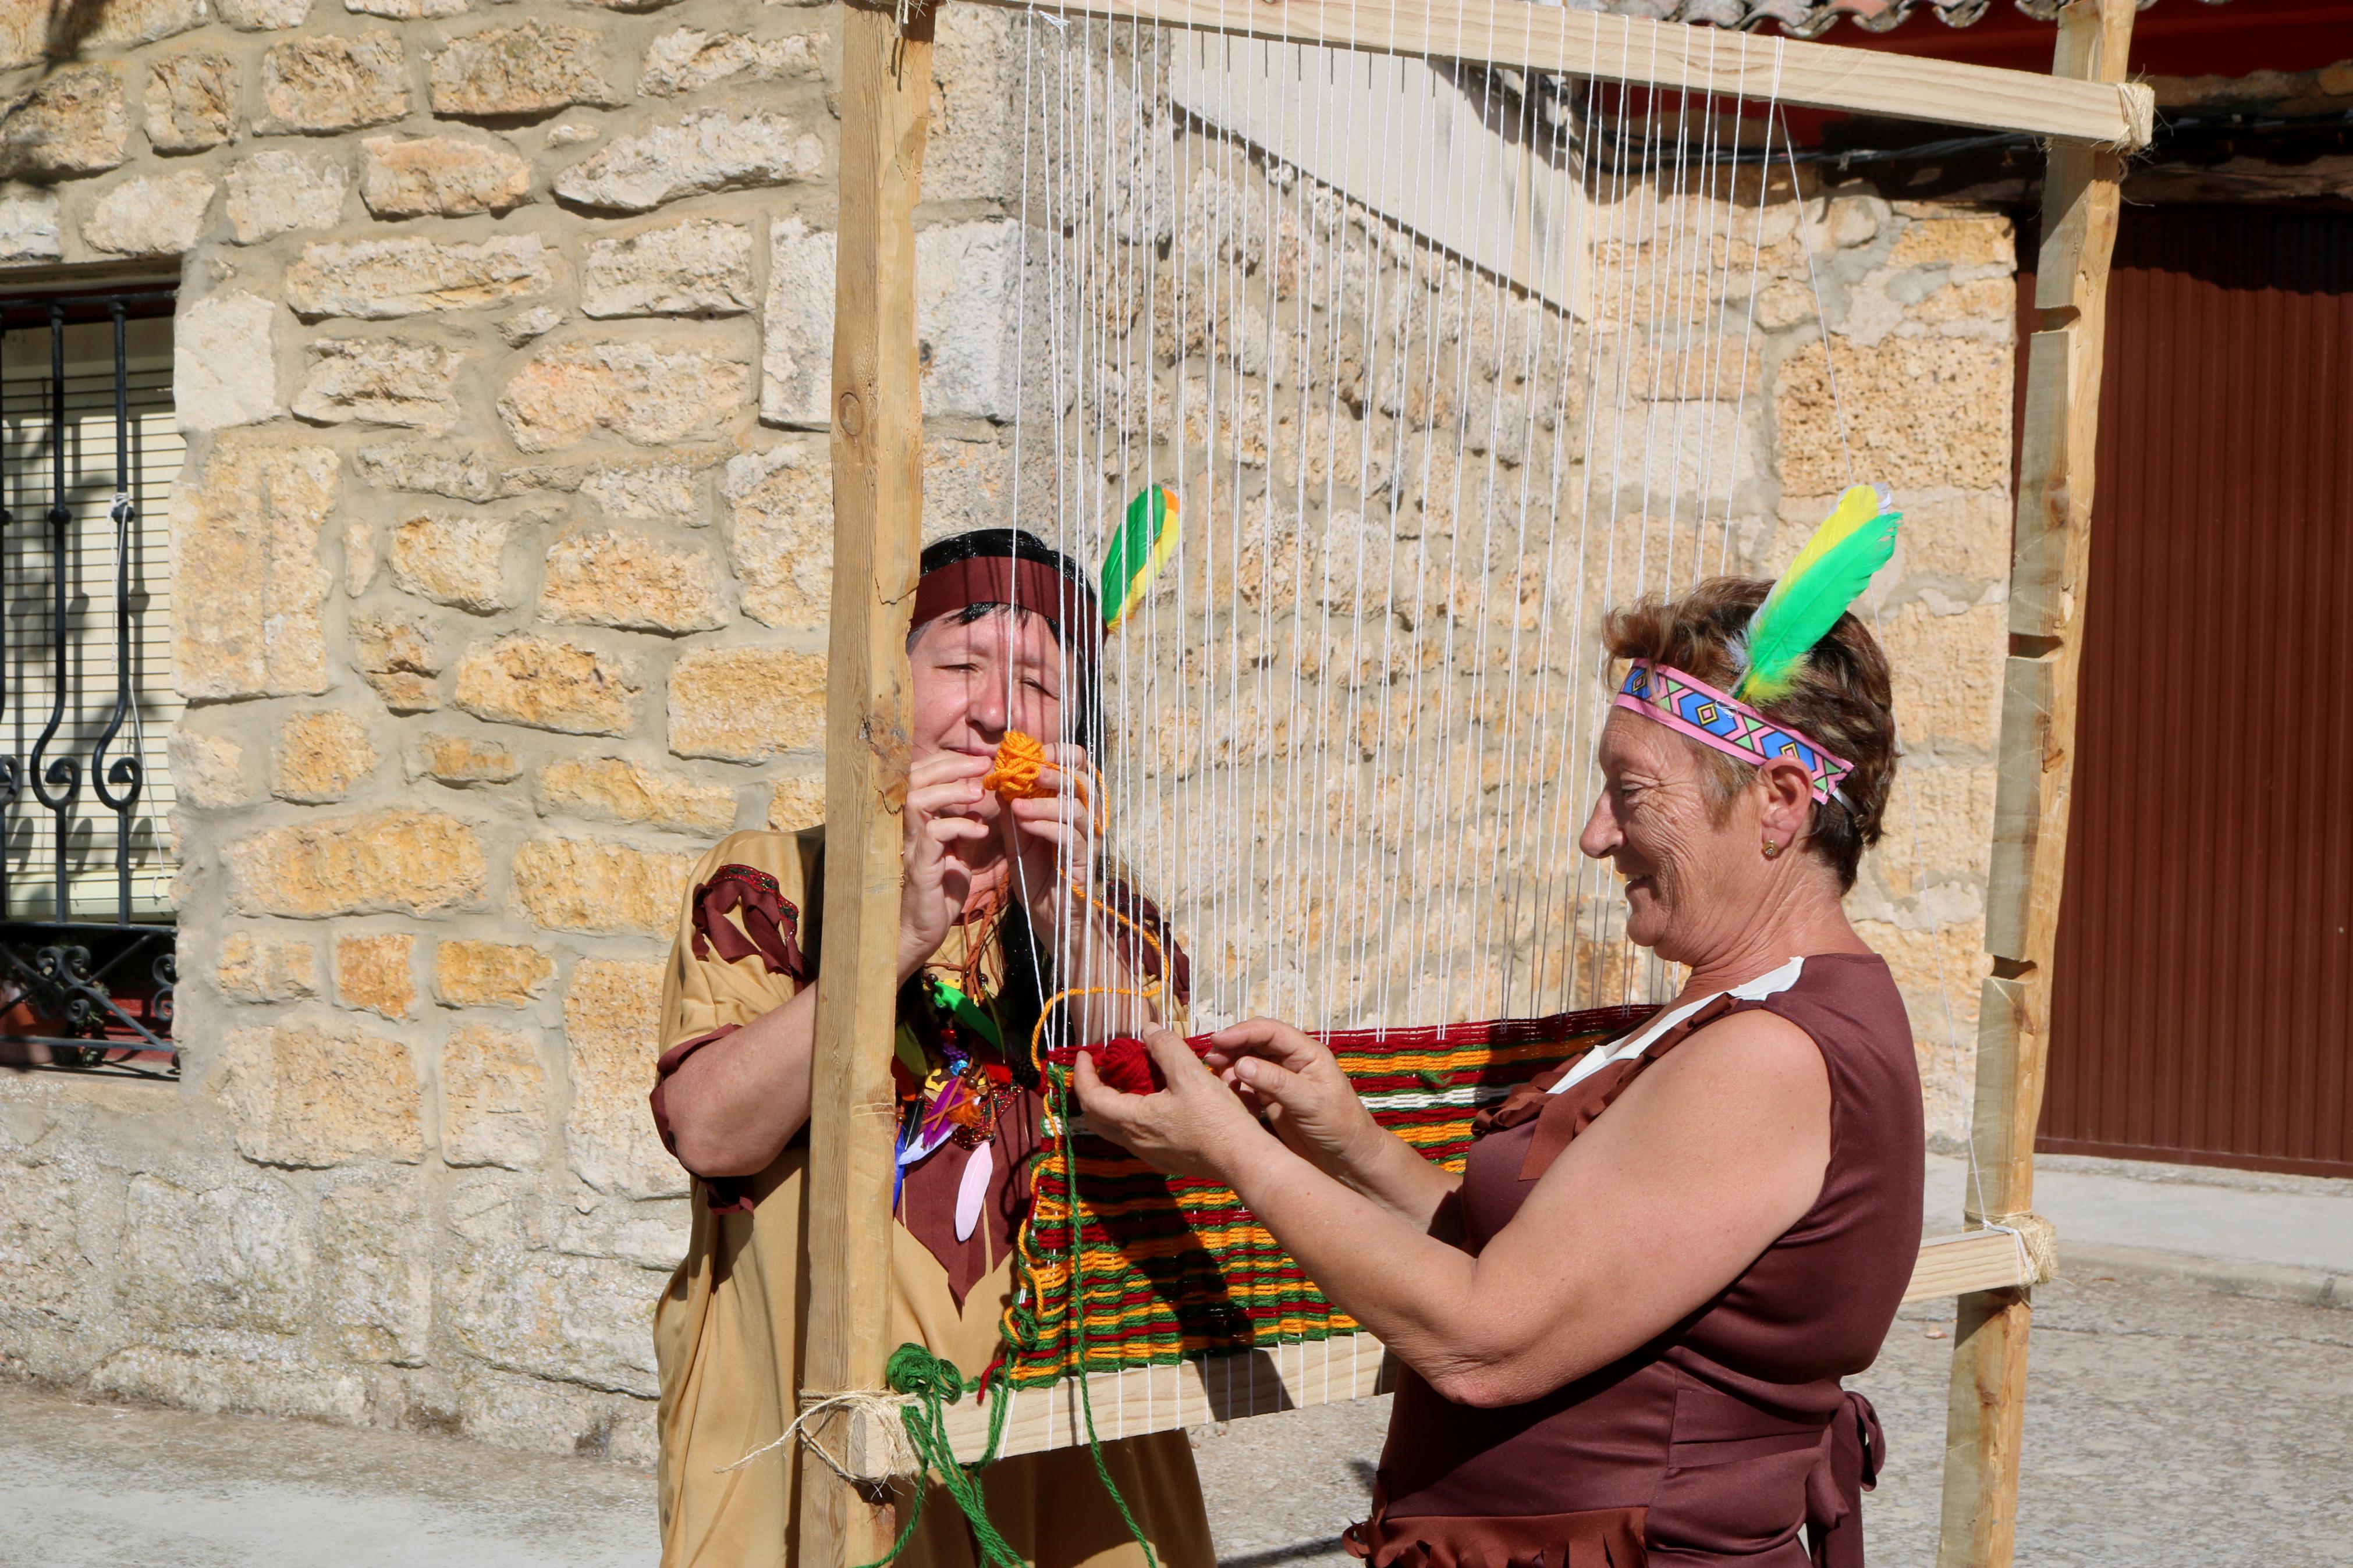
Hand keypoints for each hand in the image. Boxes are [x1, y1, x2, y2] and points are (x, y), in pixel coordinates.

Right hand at [898, 751, 994, 982]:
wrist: (924, 931)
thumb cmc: (940, 892)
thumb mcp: (959, 852)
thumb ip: (966, 826)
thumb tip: (984, 800)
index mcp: (918, 821)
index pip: (922, 776)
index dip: (948, 762)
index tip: (979, 760)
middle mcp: (908, 828)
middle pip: (914, 777)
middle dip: (950, 765)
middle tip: (982, 764)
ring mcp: (910, 846)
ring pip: (917, 800)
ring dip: (950, 790)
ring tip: (979, 792)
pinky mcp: (919, 867)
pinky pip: (933, 836)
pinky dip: (959, 826)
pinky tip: (980, 831)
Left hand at [1002, 743, 1095, 927]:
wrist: (1048, 914)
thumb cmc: (1036, 872)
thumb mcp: (1018, 834)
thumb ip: (1012, 806)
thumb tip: (999, 776)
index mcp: (1075, 804)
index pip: (1079, 765)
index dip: (1059, 752)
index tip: (1031, 753)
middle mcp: (1089, 818)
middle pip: (1083, 781)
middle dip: (1054, 771)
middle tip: (1027, 770)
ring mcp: (1090, 840)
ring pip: (1077, 808)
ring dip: (1045, 801)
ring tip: (1017, 803)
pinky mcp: (1084, 862)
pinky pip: (1071, 837)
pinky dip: (1046, 825)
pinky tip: (1024, 822)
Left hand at [1072, 1030, 1274, 1182]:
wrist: (1242, 1159)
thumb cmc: (1216, 1118)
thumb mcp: (1190, 1074)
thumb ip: (1166, 1048)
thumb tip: (1149, 1031)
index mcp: (1134, 1120)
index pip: (1091, 1099)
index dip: (1083, 1075)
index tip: (1086, 1055)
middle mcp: (1135, 1141)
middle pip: (1096, 1118)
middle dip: (1091, 1091)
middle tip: (1100, 1069)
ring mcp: (1150, 1154)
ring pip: (1115, 1129)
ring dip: (1111, 1104)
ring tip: (1125, 1081)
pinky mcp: (1165, 1159)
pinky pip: (1135, 1137)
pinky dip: (1130, 1116)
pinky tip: (1151, 1103)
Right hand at [1202, 1018, 1381, 1184]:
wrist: (1348, 1160)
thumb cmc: (1340, 1126)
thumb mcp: (1311, 1102)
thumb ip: (1276, 1082)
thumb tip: (1241, 1064)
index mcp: (1307, 1053)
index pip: (1270, 1032)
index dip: (1243, 1032)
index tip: (1219, 1040)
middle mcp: (1292, 1061)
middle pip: (1255, 1042)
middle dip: (1232, 1046)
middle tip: (1210, 1057)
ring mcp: (1280, 1080)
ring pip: (1249, 1062)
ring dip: (1230, 1065)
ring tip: (1215, 1076)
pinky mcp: (1272, 1099)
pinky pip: (1247, 1084)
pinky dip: (1234, 1084)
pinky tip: (1225, 1092)